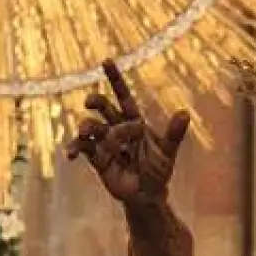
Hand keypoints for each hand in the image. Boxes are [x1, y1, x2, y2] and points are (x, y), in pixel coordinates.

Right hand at [66, 60, 188, 203]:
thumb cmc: (159, 170)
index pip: (123, 95)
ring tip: (88, 133)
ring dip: (88, 127)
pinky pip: (82, 148)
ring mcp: (104, 141)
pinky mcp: (96, 157)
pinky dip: (74, 148)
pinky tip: (70, 154)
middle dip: (96, 101)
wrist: (147, 195)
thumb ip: (174, 134)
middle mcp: (117, 128)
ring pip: (91, 127)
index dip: (115, 78)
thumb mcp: (167, 152)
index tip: (106, 60)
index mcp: (134, 121)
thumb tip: (185, 113)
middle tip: (90, 102)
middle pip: (103, 107)